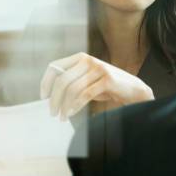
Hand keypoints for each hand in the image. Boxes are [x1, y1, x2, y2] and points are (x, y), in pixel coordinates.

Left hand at [40, 52, 154, 119]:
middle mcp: (89, 60)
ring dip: (65, 106)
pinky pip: (86, 94)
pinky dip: (76, 106)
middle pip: (62, 80)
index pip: (55, 66)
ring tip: (62, 117)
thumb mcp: (87, 80)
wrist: (133, 89)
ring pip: (73, 89)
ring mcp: (99, 69)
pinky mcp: (108, 80)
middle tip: (52, 113)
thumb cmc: (106, 87)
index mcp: (81, 58)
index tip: (43, 97)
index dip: (45, 82)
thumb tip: (50, 94)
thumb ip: (72, 81)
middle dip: (54, 99)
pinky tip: (71, 113)